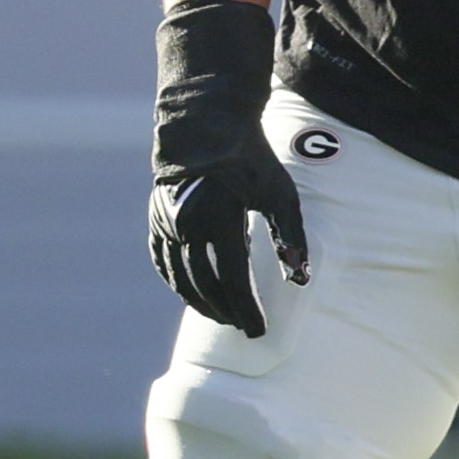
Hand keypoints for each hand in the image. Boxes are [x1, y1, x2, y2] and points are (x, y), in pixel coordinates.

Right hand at [148, 0, 305, 335]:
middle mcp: (188, 225)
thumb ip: (291, 239)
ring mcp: (167, 223)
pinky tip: (191, 294)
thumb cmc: (253, 160)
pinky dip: (175, 281)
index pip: (233, 279)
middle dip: (225, 310)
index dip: (246, 309)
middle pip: (205, 283)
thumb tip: (301, 280)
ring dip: (200, 301)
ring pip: (179, 276)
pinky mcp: (157, 219)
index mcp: (220, 219)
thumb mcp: (281, 195)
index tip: (257, 331)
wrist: (208, 127)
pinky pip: (163, 260)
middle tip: (243, 328)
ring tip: (222, 316)